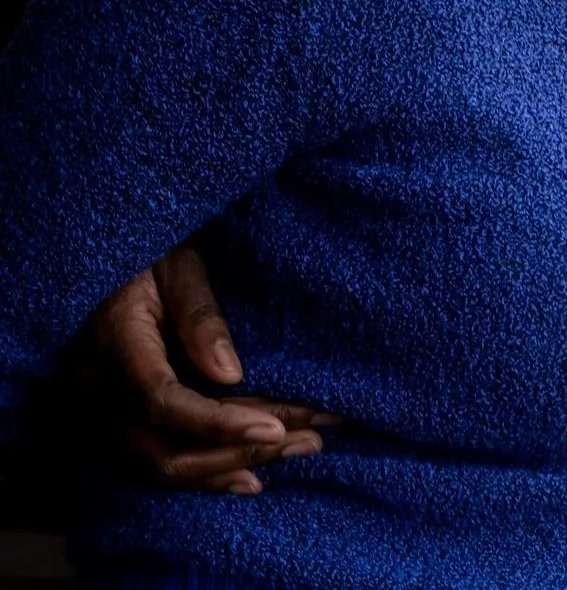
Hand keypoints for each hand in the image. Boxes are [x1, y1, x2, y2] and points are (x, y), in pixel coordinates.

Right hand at [88, 243, 334, 494]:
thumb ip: (200, 314)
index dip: (219, 423)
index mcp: (112, 344)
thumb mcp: (178, 264)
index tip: (278, 427)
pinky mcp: (116, 419)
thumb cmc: (149, 249)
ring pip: (164, 464)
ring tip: (303, 448)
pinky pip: (157, 459)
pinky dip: (207, 472)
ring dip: (234, 464)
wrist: (106, 258)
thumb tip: (231, 374)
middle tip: (312, 438)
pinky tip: (253, 475)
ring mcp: (101, 411)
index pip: (162, 402)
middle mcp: (97, 390)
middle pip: (166, 450)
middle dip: (241, 451)